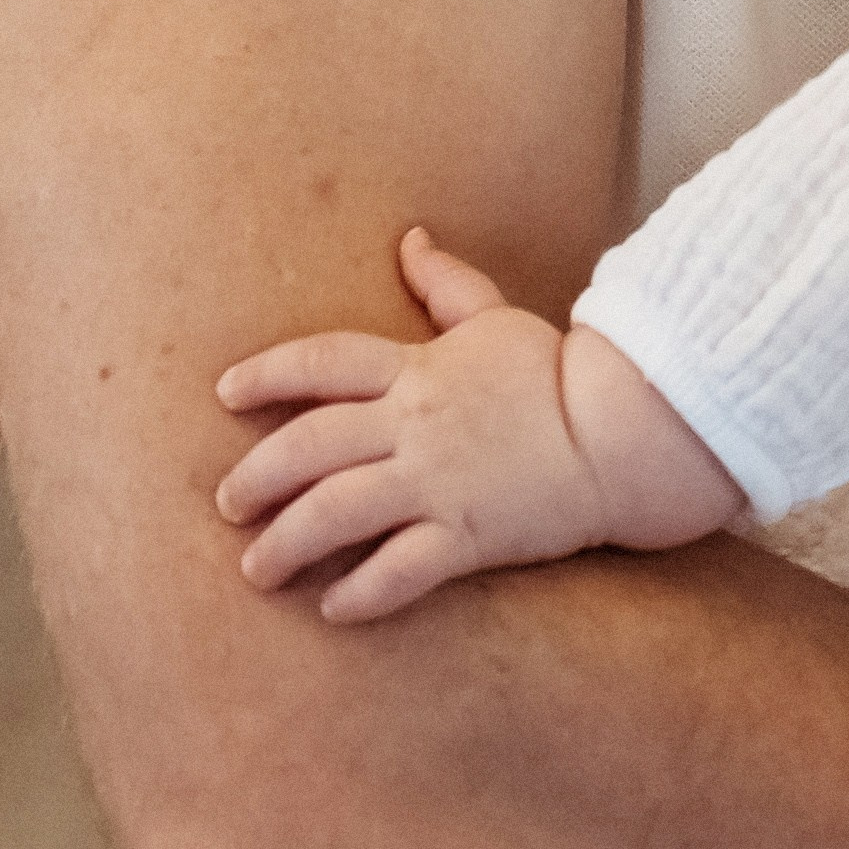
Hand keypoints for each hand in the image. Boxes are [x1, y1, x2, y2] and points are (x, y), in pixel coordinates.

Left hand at [216, 225, 606, 620]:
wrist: (623, 432)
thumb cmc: (557, 374)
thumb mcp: (496, 318)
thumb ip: (446, 283)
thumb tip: (410, 239)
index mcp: (418, 368)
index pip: (323, 361)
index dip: (267, 374)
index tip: (225, 393)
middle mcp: (415, 425)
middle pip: (310, 446)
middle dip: (256, 477)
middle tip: (227, 505)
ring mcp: (439, 482)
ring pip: (336, 512)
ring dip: (287, 544)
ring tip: (257, 569)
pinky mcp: (468, 535)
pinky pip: (398, 571)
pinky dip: (359, 594)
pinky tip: (332, 609)